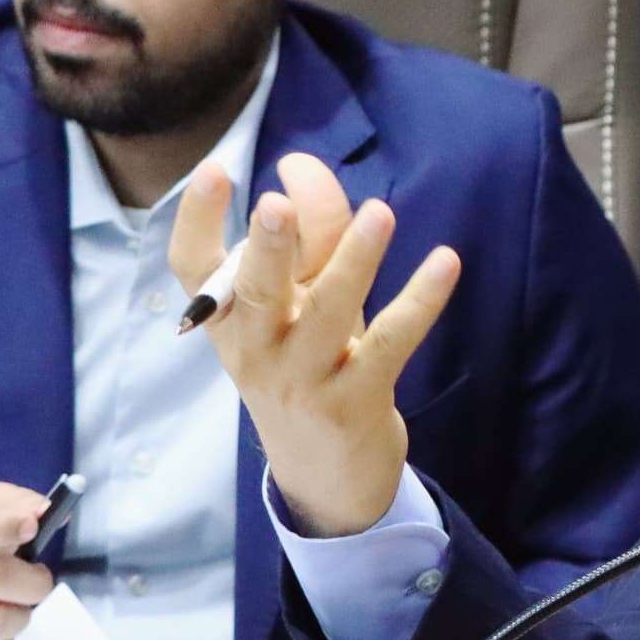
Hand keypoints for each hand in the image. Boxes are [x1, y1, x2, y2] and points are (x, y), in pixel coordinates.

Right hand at [171, 151, 459, 537]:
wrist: (325, 474)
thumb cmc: (308, 366)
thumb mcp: (299, 305)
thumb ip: (309, 238)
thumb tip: (301, 165)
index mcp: (227, 320)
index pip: (194, 268)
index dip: (198, 219)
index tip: (214, 170)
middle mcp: (256, 349)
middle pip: (256, 291)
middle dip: (268, 246)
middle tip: (275, 204)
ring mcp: (303, 379)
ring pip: (328, 312)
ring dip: (354, 260)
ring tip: (379, 213)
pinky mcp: (355, 401)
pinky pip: (390, 342)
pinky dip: (420, 301)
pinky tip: (446, 261)